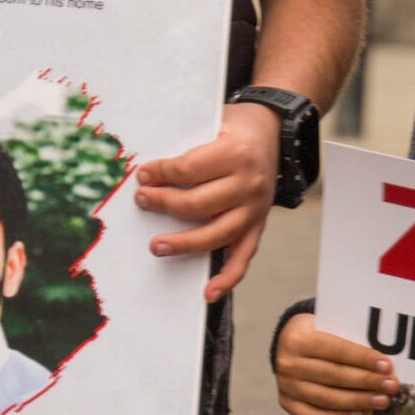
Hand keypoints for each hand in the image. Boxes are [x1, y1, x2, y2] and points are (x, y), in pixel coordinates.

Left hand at [135, 101, 278, 301]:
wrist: (272, 128)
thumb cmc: (234, 126)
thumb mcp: (212, 122)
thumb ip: (187, 147)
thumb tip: (148, 172)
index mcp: (234, 153)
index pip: (187, 170)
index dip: (160, 174)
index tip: (142, 176)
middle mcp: (248, 183)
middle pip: (197, 204)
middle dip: (163, 204)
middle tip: (142, 201)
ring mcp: (255, 208)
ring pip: (216, 234)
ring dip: (183, 243)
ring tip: (156, 245)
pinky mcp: (258, 224)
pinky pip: (243, 256)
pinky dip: (227, 278)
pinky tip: (208, 292)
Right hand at [274, 314, 396, 414]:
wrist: (285, 344)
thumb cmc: (314, 334)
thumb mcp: (326, 327)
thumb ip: (348, 341)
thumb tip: (381, 363)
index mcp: (299, 339)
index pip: (336, 350)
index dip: (363, 359)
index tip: (386, 366)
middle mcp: (288, 363)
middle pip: (334, 375)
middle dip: (367, 381)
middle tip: (390, 385)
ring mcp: (286, 386)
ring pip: (327, 398)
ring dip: (358, 401)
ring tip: (381, 401)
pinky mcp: (287, 403)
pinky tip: (358, 414)